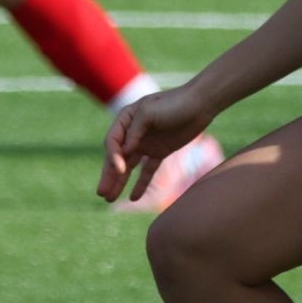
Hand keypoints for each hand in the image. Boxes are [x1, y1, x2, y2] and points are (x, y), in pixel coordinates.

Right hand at [99, 84, 220, 202]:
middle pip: (117, 157)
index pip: (113, 142)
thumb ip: (134, 131)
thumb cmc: (174, 103)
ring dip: (119, 182)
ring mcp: (147, 143)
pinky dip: (141, 184)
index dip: (113, 157)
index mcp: (126, 118)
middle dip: (108, 175)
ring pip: (129, 167)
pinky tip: (134, 198)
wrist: (200, 104)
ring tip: (109, 199)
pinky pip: (147, 171)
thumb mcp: (149, 111)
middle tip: (101, 193)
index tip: (120, 169)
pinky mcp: (160, 152)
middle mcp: (133, 132)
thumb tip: (124, 151)